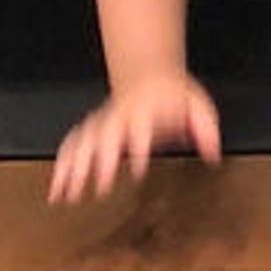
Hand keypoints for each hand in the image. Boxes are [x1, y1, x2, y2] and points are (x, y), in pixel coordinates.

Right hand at [50, 70, 220, 200]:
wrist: (149, 75)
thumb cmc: (174, 96)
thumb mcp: (197, 105)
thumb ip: (205, 129)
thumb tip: (213, 155)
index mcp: (145, 111)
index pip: (141, 129)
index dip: (139, 148)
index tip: (139, 169)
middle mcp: (119, 117)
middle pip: (105, 137)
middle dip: (99, 162)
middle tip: (98, 187)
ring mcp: (103, 121)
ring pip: (81, 142)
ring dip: (72, 168)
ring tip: (63, 195)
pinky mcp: (92, 127)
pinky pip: (71, 144)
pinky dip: (62, 165)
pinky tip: (56, 187)